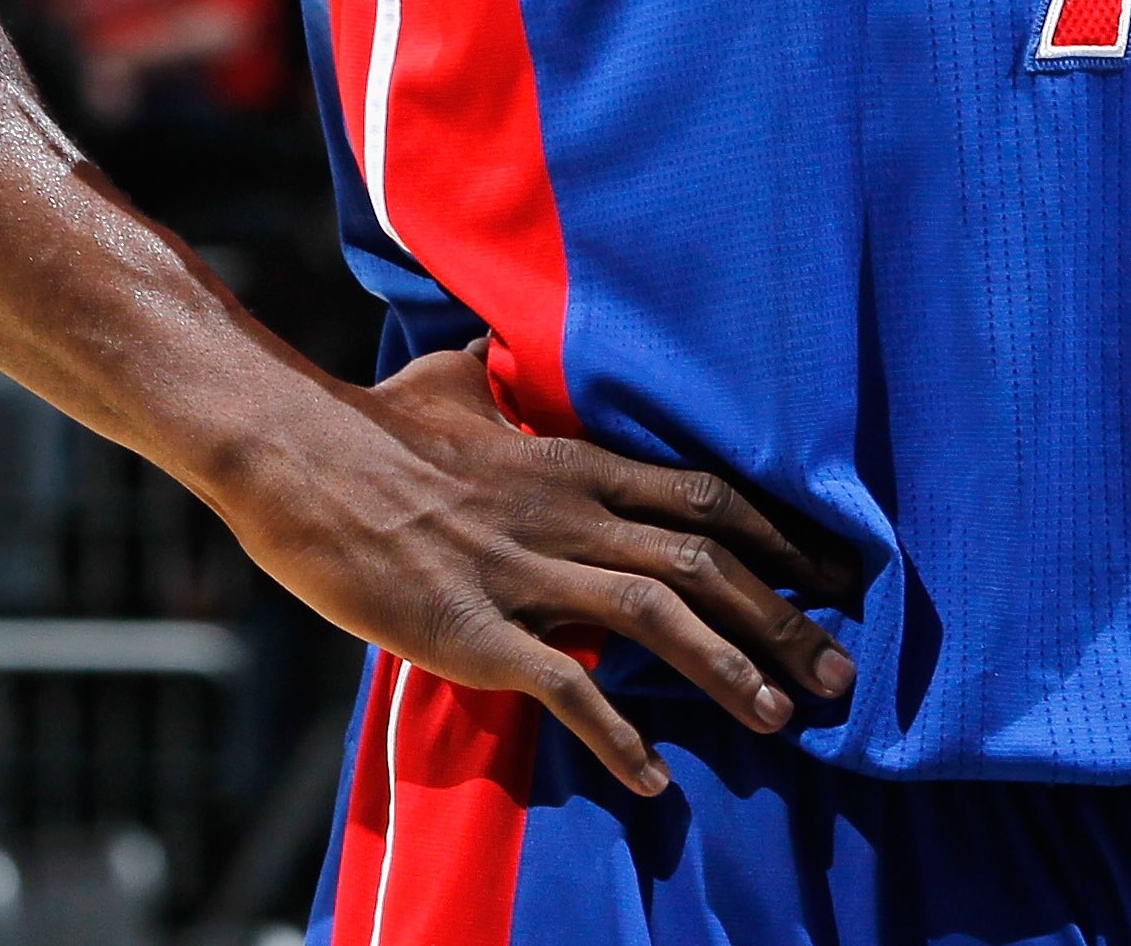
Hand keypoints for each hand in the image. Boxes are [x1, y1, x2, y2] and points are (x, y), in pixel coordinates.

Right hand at [219, 339, 865, 796]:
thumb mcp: (447, 379)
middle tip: (841, 672)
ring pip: (655, 615)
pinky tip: (653, 780)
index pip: (703, 495)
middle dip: (782, 618)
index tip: (833, 575)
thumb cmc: (367, 421)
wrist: (290, 454)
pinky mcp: (471, 629)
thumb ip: (491, 376)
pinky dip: (616, 735)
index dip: (778, 539)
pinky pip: (564, 685)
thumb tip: (493, 350)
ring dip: (728, 671)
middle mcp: (564, 511)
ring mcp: (520, 570)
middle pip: (702, 560)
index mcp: (571, 460)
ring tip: (782, 721)